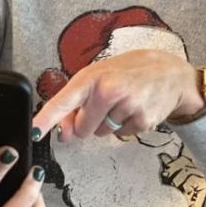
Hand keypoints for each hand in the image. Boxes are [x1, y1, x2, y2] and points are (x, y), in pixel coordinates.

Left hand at [32, 49, 200, 139]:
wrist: (171, 73)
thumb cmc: (129, 71)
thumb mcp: (100, 75)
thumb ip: (78, 102)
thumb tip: (63, 132)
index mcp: (92, 77)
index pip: (64, 100)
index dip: (47, 118)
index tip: (34, 131)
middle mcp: (108, 91)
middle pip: (82, 127)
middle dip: (88, 122)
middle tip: (105, 103)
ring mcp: (127, 107)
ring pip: (101, 132)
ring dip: (108, 123)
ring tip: (123, 102)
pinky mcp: (142, 121)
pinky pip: (121, 135)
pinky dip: (125, 126)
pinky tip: (135, 108)